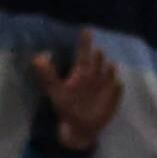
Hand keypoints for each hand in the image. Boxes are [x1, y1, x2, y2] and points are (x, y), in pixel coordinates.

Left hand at [35, 31, 121, 151]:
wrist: (79, 127)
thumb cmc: (66, 107)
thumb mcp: (54, 90)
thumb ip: (46, 74)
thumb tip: (39, 56)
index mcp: (81, 73)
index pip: (83, 54)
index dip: (85, 42)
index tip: (87, 30)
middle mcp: (95, 77)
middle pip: (97, 62)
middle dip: (97, 57)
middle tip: (97, 51)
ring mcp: (105, 87)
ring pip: (109, 74)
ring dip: (109, 69)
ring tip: (108, 65)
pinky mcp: (113, 98)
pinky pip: (117, 90)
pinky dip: (117, 87)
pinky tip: (117, 84)